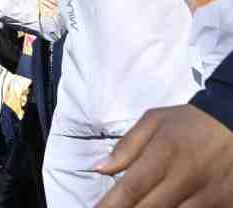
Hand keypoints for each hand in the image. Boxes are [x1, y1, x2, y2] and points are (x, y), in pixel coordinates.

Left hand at [95, 104, 232, 207]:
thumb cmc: (191, 122)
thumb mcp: (154, 121)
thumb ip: (126, 147)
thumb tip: (99, 168)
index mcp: (163, 155)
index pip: (130, 189)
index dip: (110, 205)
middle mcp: (184, 179)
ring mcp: (206, 196)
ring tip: (137, 205)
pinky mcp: (222, 204)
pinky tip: (165, 204)